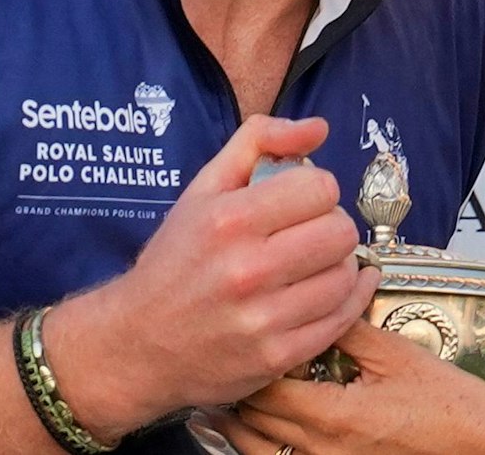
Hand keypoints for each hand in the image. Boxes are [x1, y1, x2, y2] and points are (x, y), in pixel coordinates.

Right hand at [50, 115, 381, 439]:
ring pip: (344, 276)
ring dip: (338, 265)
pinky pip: (341, 320)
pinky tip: (333, 290)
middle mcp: (247, 269)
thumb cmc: (175, 261)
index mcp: (229, 219)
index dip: (316, 190)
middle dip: (331, 226)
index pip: (321, 188)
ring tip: (315, 264)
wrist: (137, 344)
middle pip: (339, 231)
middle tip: (311, 233)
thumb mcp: (203, 189)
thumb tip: (318, 127)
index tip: (300, 201)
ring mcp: (263, 318)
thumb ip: (260, 141)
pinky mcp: (276, 357)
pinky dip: (346, 301)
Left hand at [211, 321, 484, 454]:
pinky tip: (269, 427)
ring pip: (256, 451)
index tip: (251, 332)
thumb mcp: (398, 355)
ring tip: (238, 394)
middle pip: (250, 422)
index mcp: (332, 416)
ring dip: (243, 422)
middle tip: (238, 356)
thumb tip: (316, 295)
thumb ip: (348, 328)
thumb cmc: (449, 404)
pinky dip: (265, 445)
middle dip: (240, 388)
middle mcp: (320, 451)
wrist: (481, 446)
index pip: (264, 387)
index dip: (252, 358)